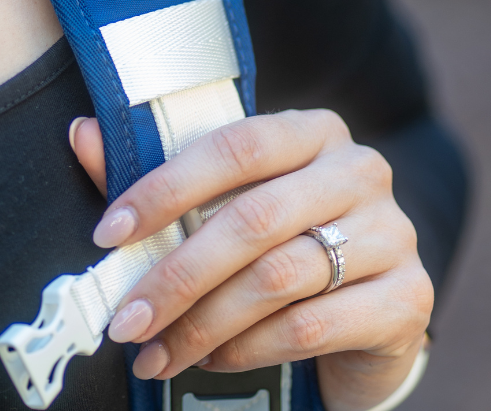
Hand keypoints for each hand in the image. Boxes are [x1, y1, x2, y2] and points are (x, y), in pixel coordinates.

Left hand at [69, 110, 431, 410]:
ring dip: (203, 323)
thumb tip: (82, 134)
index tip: (108, 232)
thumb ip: (161, 175)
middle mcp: (360, 169)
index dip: (166, 187)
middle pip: (251, 218)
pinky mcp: (408, 296)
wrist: (370, 307)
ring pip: (277, 277)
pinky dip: (249, 348)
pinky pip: (310, 324)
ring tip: (157, 351)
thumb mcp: (228, 202)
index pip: (234, 146)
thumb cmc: (283, 241)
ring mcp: (392, 231)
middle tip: (125, 319)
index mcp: (313, 131)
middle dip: (176, 275)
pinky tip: (212, 359)